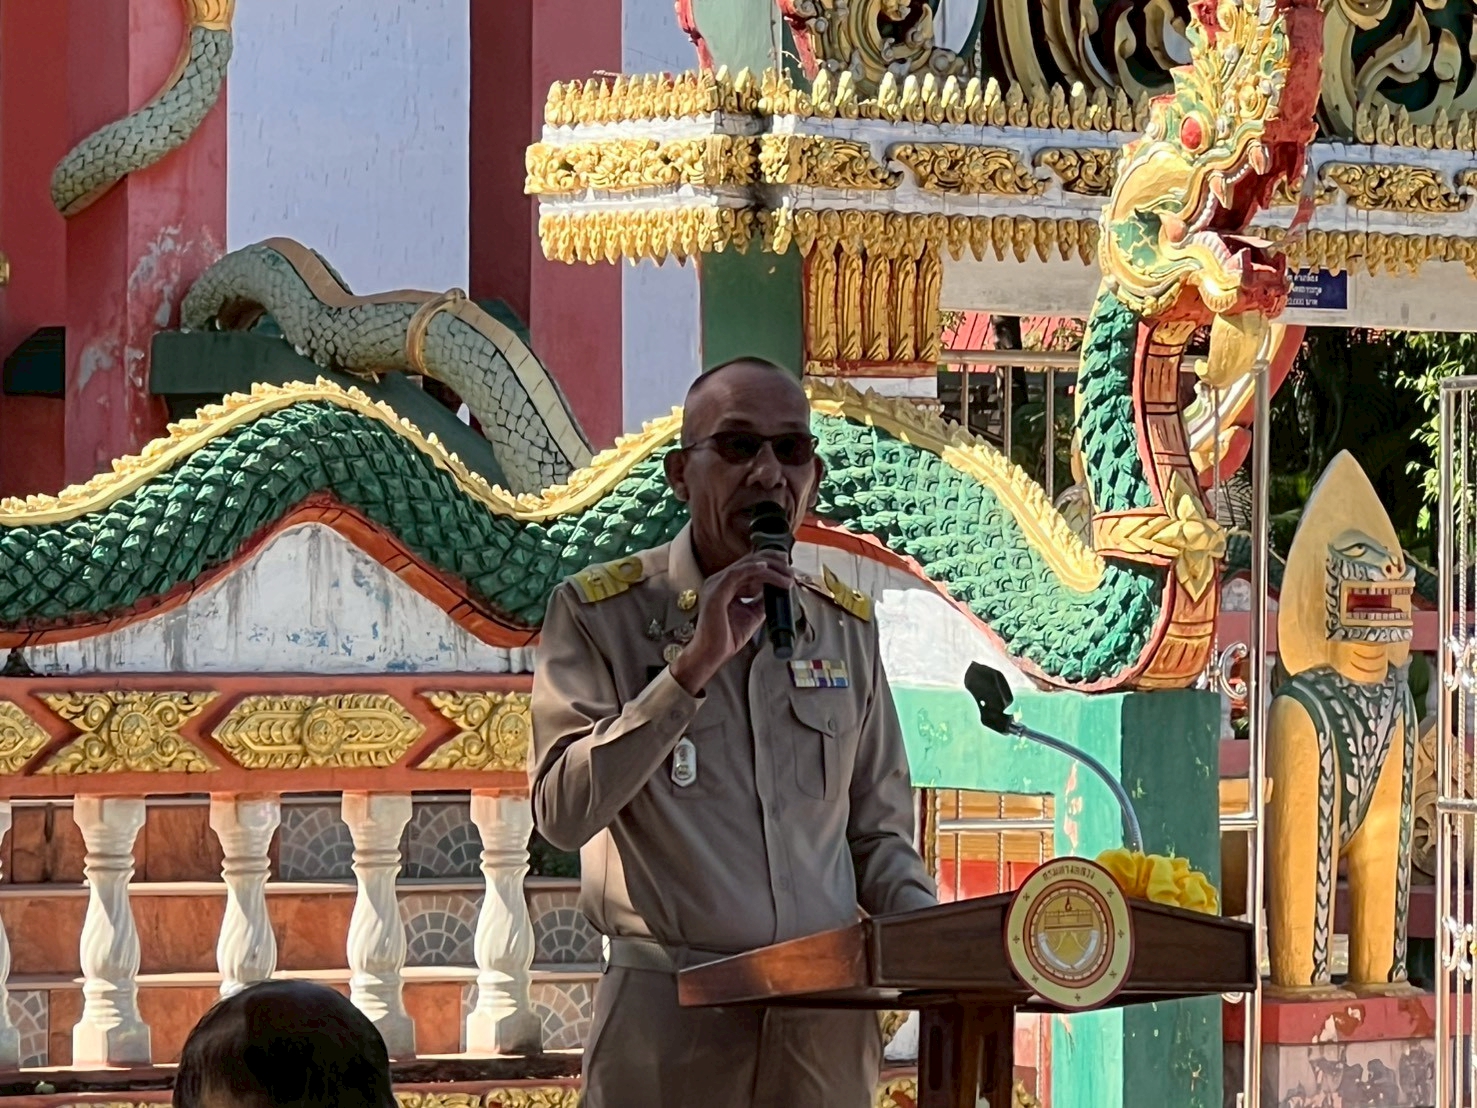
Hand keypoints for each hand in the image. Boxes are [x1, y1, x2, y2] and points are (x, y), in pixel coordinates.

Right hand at [669, 551, 794, 693]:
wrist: (712, 654)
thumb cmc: (727, 637)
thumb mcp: (752, 615)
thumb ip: (761, 602)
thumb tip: (777, 593)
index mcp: (725, 585)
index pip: (749, 566)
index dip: (770, 564)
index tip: (788, 568)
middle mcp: (719, 581)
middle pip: (749, 561)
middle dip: (773, 561)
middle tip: (791, 569)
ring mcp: (716, 585)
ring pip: (746, 566)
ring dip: (770, 568)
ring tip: (787, 575)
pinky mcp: (716, 592)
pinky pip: (736, 574)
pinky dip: (753, 569)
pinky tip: (767, 568)